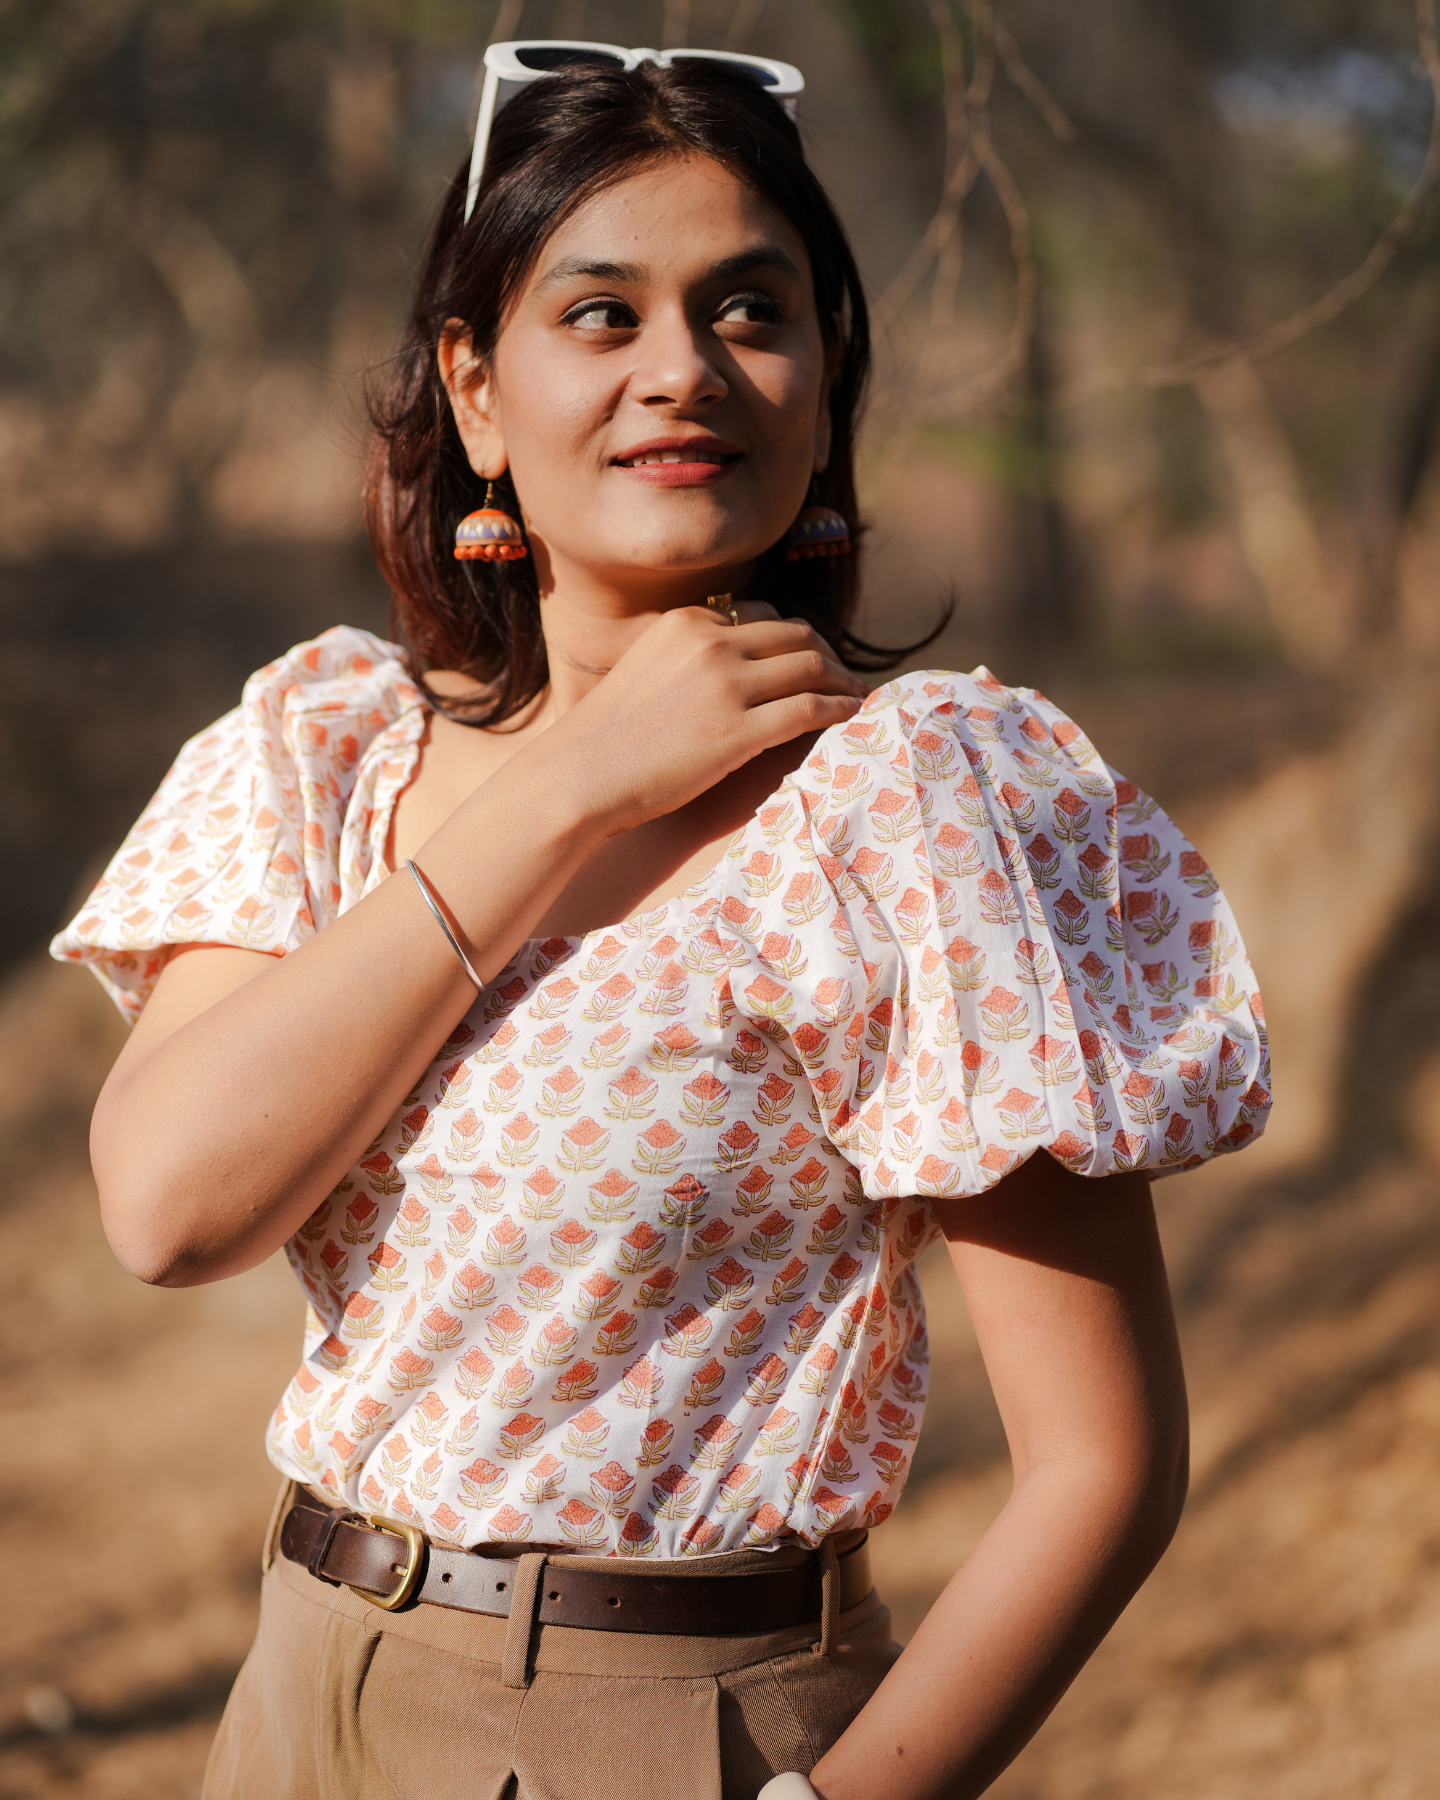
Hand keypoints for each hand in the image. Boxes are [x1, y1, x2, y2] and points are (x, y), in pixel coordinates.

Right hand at [541, 600, 868, 836]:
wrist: (579, 776)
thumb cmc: (605, 739)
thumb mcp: (645, 671)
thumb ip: (686, 660)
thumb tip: (726, 673)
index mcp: (687, 624)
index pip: (760, 616)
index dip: (794, 635)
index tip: (811, 653)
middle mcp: (711, 643)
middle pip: (796, 635)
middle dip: (828, 652)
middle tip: (845, 673)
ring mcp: (727, 686)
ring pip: (810, 667)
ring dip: (842, 678)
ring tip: (856, 693)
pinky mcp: (738, 732)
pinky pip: (809, 709)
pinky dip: (839, 707)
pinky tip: (851, 713)